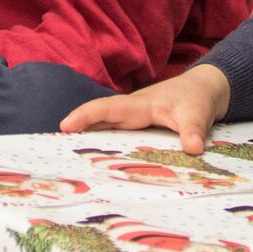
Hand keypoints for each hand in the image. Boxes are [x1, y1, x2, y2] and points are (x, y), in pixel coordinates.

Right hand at [59, 65, 230, 153]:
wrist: (204, 90)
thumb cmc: (197, 98)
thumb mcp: (197, 113)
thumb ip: (194, 130)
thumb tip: (193, 148)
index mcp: (139, 105)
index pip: (106, 109)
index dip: (85, 116)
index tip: (64, 126)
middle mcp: (130, 112)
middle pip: (97, 119)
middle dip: (75, 129)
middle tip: (49, 148)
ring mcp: (132, 120)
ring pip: (103, 128)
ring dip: (85, 139)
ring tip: (62, 159)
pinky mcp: (137, 128)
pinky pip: (114, 135)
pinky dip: (100, 144)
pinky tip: (91, 161)